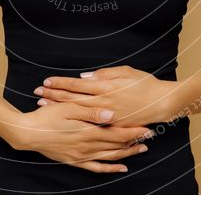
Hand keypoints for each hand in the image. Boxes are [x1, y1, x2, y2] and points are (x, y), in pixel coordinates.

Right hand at [8, 101, 153, 173]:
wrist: (27, 134)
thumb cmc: (46, 117)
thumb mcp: (68, 108)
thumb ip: (91, 111)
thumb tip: (112, 114)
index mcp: (88, 132)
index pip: (117, 133)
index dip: (134, 131)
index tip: (148, 128)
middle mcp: (87, 146)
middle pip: (117, 146)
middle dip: (135, 141)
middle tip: (150, 137)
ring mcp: (81, 156)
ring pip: (110, 157)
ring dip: (127, 154)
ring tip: (141, 150)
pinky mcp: (75, 161)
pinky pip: (97, 168)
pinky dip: (111, 168)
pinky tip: (121, 167)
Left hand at [32, 65, 178, 126]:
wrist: (162, 103)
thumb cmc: (145, 84)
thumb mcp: (126, 71)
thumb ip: (105, 74)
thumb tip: (85, 77)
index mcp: (106, 88)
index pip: (77, 85)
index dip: (60, 83)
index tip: (46, 81)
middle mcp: (103, 105)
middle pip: (72, 100)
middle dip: (53, 96)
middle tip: (37, 94)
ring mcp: (107, 119)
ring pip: (76, 114)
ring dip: (59, 110)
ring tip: (44, 107)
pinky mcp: (112, 129)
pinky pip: (90, 127)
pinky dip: (74, 123)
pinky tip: (64, 124)